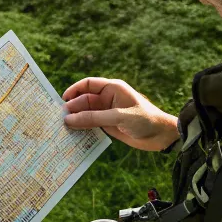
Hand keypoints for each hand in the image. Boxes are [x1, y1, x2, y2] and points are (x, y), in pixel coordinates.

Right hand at [62, 77, 178, 150]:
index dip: (74, 90)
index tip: (63, 100)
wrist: (161, 136)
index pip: (88, 84)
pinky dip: (83, 128)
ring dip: (77, 119)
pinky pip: (91, 124)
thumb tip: (69, 119)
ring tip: (63, 128)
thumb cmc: (144, 120)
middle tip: (60, 120)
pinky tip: (74, 135)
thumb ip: (94, 118)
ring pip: (86, 113)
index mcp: (112, 88)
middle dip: (73, 108)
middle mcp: (108, 98)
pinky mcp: (108, 125)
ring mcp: (107, 112)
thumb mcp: (118, 117)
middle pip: (84, 100)